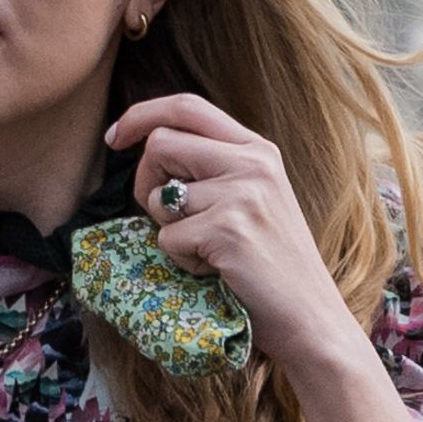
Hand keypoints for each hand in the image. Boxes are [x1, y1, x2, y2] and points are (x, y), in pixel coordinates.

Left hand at [107, 93, 359, 371]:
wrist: (308, 315)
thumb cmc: (266, 262)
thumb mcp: (248, 197)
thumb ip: (209, 167)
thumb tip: (143, 147)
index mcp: (257, 149)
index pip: (187, 106)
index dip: (142, 115)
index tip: (114, 138)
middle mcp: (253, 162)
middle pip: (160, 144)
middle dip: (146, 182)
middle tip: (170, 218)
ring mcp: (242, 194)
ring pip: (158, 195)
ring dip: (169, 229)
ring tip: (209, 249)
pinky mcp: (227, 229)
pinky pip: (166, 238)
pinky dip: (180, 259)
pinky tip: (215, 269)